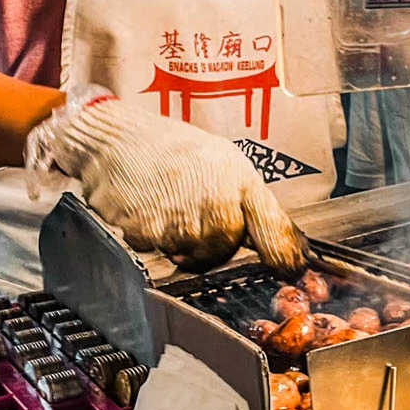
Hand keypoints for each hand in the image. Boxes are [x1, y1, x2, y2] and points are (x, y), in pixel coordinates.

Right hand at [28, 95, 306, 272]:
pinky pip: (156, 250)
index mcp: (240, 181)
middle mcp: (216, 202)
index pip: (271, 225)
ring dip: (179, 243)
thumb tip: (284, 244)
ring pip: (190, 256)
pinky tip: (147, 207)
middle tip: (193, 215)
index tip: (290, 269)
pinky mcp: (149, 232)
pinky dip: (150, 236)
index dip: (282, 253)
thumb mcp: (225, 164)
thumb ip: (250, 203)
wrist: (118, 139)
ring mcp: (182, 219)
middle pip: (224, 250)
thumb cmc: (176, 150)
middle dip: (210, 245)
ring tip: (169, 206)